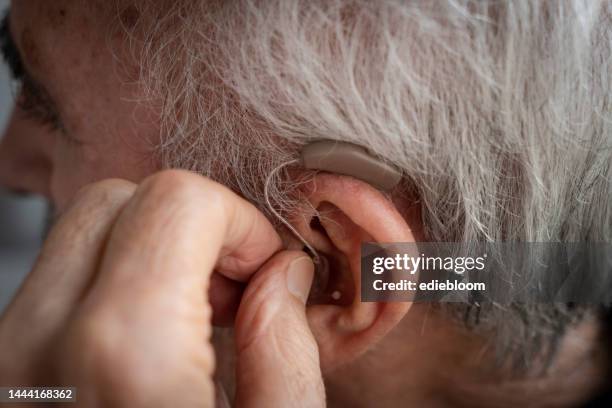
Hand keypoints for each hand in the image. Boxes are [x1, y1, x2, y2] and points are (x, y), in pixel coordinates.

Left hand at [0, 170, 323, 406]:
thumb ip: (288, 352)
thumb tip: (283, 279)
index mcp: (126, 353)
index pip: (175, 199)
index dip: (238, 221)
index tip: (263, 268)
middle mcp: (40, 345)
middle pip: (117, 199)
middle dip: (191, 226)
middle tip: (230, 289)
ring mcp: (6, 358)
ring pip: (78, 235)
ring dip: (149, 252)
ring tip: (193, 320)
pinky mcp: (0, 372)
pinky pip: (56, 286)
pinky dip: (112, 287)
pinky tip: (152, 343)